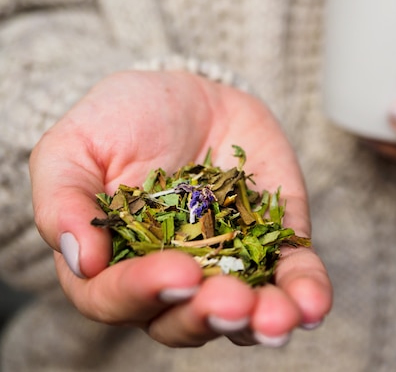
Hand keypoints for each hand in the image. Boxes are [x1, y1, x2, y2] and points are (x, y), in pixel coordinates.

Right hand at [30, 70, 331, 347]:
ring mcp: (227, 264)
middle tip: (230, 301)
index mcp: (115, 264)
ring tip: (279, 317)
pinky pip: (290, 276)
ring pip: (242, 313)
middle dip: (208, 316)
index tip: (175, 272)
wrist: (187, 93)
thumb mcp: (74, 146)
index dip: (144, 293)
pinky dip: (305, 293)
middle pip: (185, 320)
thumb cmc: (121, 119)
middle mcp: (172, 277)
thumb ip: (65, 200)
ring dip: (262, 321)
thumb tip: (83, 261)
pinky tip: (312, 304)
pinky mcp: (274, 241)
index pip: (118, 299)